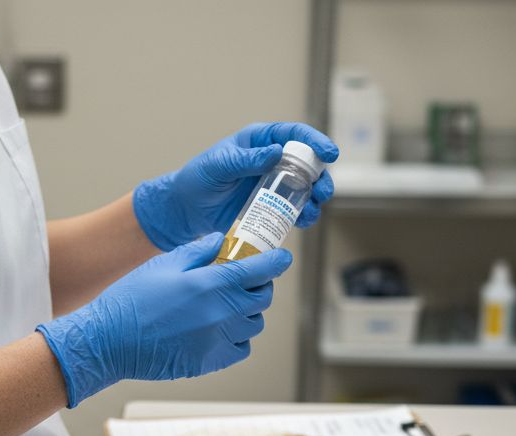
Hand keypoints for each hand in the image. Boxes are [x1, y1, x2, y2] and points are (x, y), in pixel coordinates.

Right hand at [37, 233, 291, 406]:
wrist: (109, 341)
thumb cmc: (132, 299)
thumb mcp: (164, 263)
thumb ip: (198, 251)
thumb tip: (221, 240)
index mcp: (212, 284)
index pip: (260, 270)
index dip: (276, 262)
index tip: (282, 259)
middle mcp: (221, 314)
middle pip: (262, 298)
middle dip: (259, 286)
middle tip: (246, 281)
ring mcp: (218, 340)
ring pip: (254, 324)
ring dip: (248, 312)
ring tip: (228, 306)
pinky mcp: (210, 362)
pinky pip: (240, 348)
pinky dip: (237, 338)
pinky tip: (220, 329)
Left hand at [132, 122, 338, 250]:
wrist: (186, 210)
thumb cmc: (198, 180)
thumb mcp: (219, 166)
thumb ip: (246, 159)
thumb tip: (277, 152)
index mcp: (260, 141)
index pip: (294, 135)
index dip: (315, 142)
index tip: (330, 154)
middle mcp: (271, 160)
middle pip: (307, 163)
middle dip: (321, 176)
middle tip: (323, 192)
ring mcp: (272, 184)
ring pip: (305, 187)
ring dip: (316, 198)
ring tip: (314, 210)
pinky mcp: (270, 206)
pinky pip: (293, 208)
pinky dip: (303, 214)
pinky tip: (304, 220)